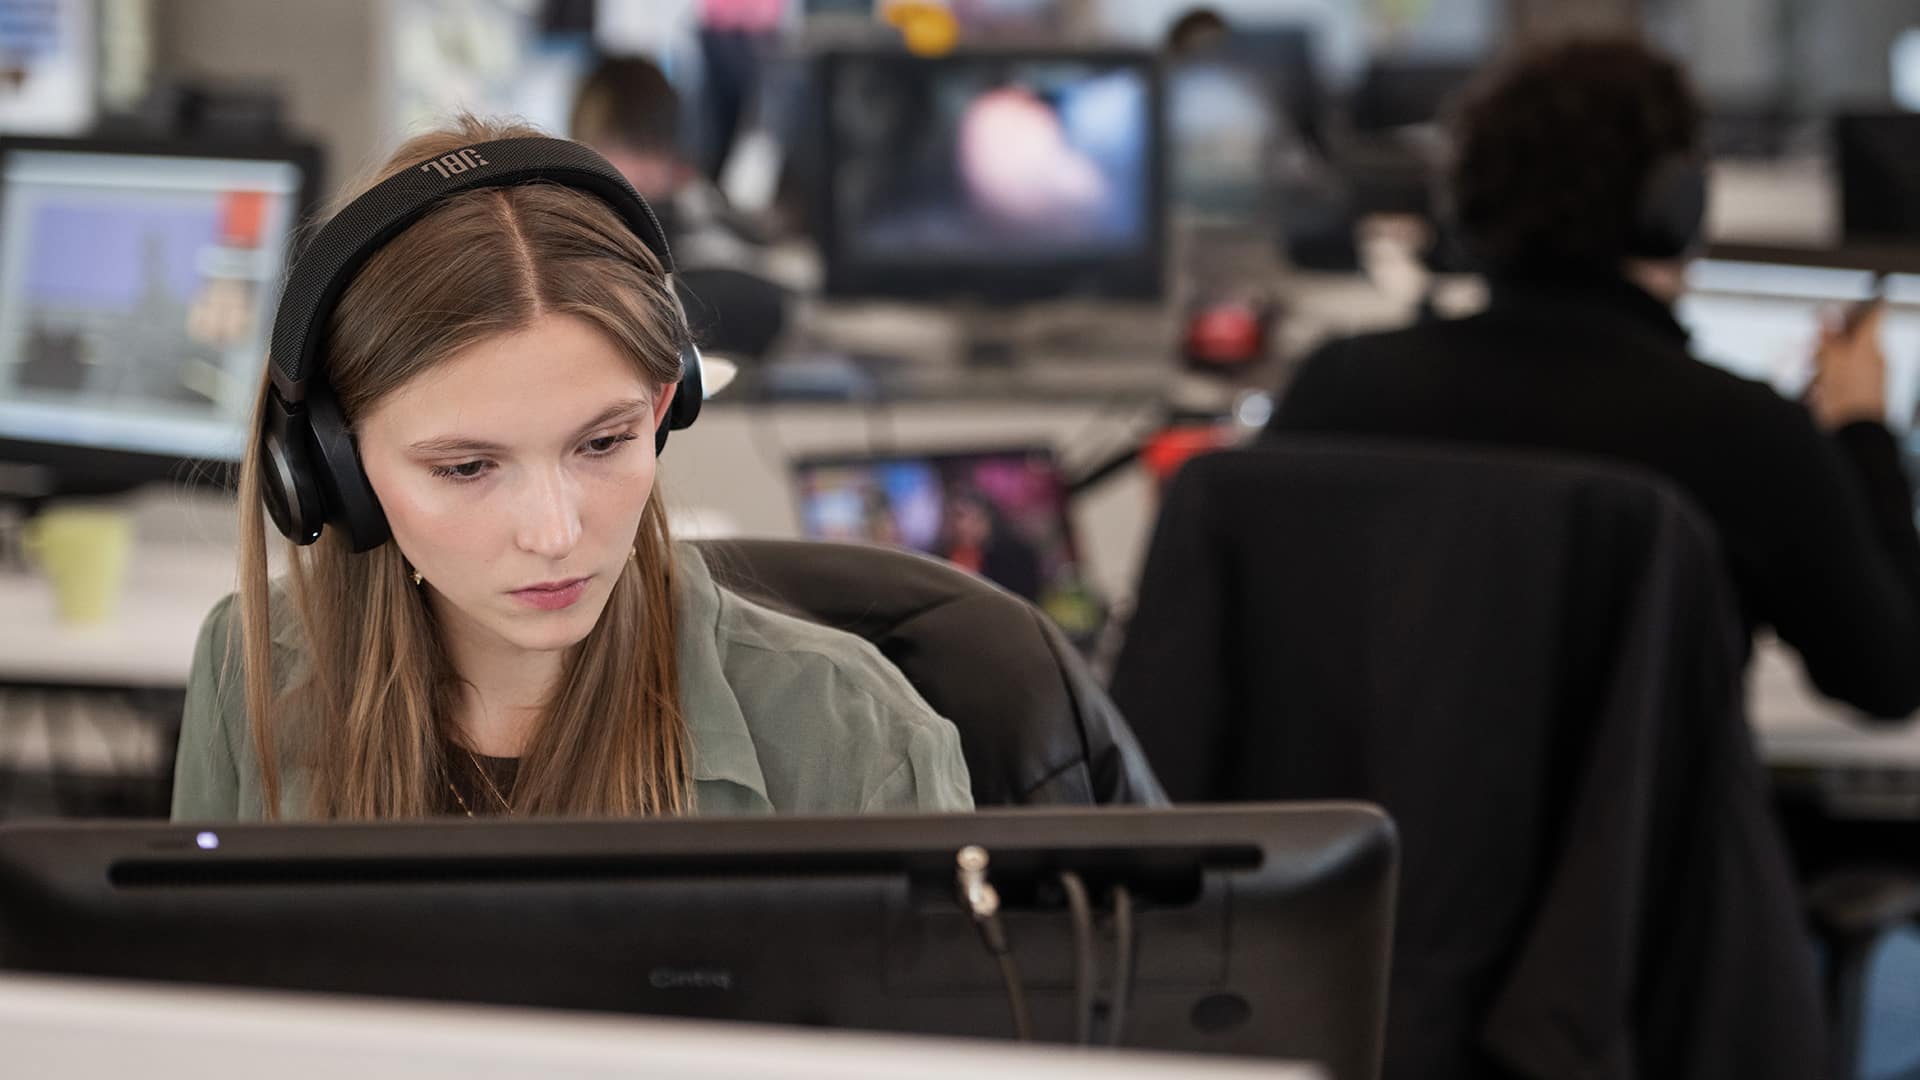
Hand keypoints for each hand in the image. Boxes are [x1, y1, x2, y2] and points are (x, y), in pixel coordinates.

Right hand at [1807, 300, 1888, 430]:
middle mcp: (1875, 359)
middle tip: (1811, 353)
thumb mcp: (1830, 364)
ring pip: (1844, 360)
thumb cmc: (1845, 401)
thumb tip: (1827, 312)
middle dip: (1828, 344)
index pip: (1873, 313)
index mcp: (1871, 346)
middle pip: (1851, 339)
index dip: (1854, 308)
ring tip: (1812, 380)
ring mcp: (1871, 377)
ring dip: (1824, 366)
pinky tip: (1818, 394)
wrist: (1856, 439)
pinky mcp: (1863, 394)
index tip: (1835, 311)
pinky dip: (1828, 383)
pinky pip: (1844, 380)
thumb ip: (1829, 338)